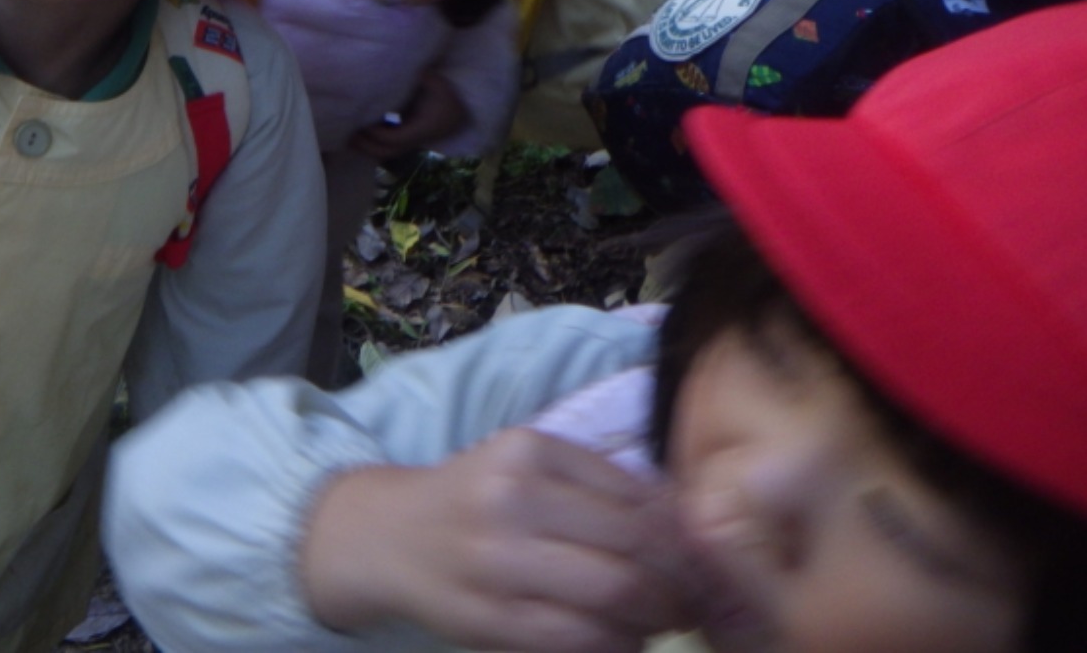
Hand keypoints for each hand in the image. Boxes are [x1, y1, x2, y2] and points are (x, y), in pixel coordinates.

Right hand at [300, 431, 697, 652]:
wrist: (389, 537)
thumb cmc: (476, 498)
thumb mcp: (527, 465)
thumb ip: (599, 484)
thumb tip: (688, 522)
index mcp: (528, 453)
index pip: (638, 499)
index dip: (682, 538)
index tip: (698, 558)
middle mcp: (509, 500)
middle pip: (633, 551)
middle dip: (676, 583)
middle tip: (689, 598)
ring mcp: (495, 563)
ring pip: (612, 600)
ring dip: (652, 618)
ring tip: (658, 618)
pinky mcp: (487, 620)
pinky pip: (578, 641)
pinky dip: (614, 645)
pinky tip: (619, 638)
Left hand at [345, 70, 467, 162]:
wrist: (458, 112)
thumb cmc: (446, 95)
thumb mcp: (437, 83)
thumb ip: (423, 77)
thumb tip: (406, 68)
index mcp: (421, 128)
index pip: (394, 138)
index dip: (377, 132)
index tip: (363, 119)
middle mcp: (414, 140)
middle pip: (385, 152)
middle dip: (365, 145)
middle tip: (346, 133)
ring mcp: (409, 143)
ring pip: (384, 152)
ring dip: (365, 146)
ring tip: (346, 134)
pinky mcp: (404, 140)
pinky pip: (385, 146)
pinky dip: (371, 141)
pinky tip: (357, 130)